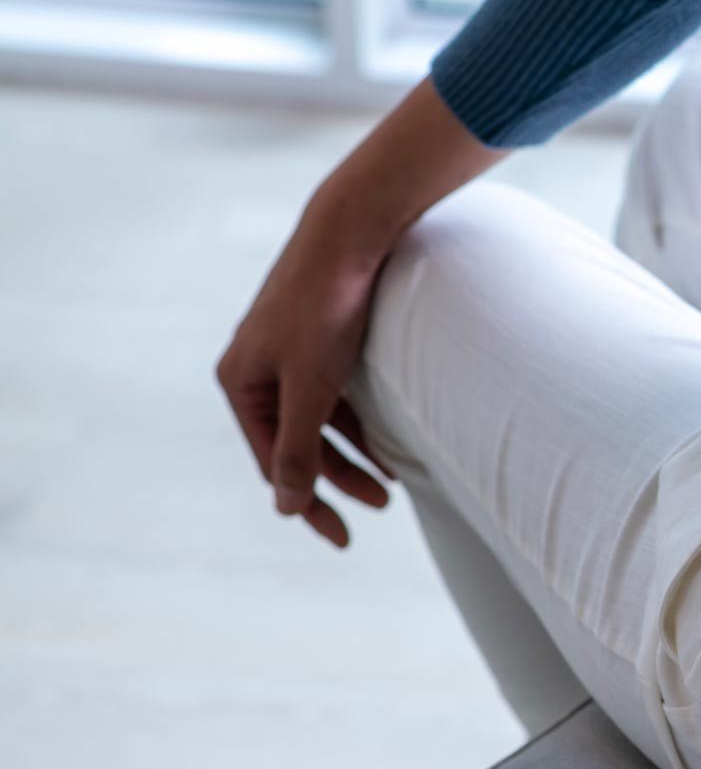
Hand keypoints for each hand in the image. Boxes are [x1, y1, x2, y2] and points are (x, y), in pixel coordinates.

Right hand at [216, 222, 393, 547]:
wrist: (352, 232)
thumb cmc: (325, 307)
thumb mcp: (312, 386)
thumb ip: (300, 448)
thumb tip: (287, 507)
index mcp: (240, 382)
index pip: (273, 462)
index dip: (308, 501)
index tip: (341, 536)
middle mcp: (258, 370)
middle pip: (296, 444)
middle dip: (337, 479)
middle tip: (379, 508)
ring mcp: (289, 355)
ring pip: (320, 422)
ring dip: (354, 455)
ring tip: (390, 484)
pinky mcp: (321, 341)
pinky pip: (337, 397)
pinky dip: (362, 423)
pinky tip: (391, 446)